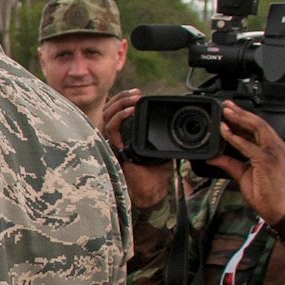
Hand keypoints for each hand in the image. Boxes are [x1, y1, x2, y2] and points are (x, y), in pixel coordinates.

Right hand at [103, 89, 173, 210]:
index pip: (116, 112)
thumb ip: (163, 135)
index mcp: (123, 137)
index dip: (123, 100)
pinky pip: (110, 129)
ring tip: (134, 98)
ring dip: (120, 103)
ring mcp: (112, 143)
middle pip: (108, 110)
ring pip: (107, 116)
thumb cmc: (156, 174)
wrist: (152, 191)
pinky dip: (119, 117)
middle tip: (136, 93)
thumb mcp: (162, 148)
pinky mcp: (114, 149)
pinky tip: (130, 111)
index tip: (138, 94)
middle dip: (121, 98)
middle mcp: (114, 139)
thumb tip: (177, 123)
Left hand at [213, 102, 284, 224]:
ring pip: (257, 128)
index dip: (244, 119)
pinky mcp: (267, 160)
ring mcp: (274, 152)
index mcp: (275, 149)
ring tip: (226, 111)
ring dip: (239, 118)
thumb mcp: (244, 175)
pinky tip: (225, 131)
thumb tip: (213, 157)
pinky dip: (235, 138)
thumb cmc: (266, 194)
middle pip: (259, 123)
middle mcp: (277, 147)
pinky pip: (248, 145)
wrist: (278, 209)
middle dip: (241, 113)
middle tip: (226, 105)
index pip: (259, 129)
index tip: (231, 112)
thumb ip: (229, 163)